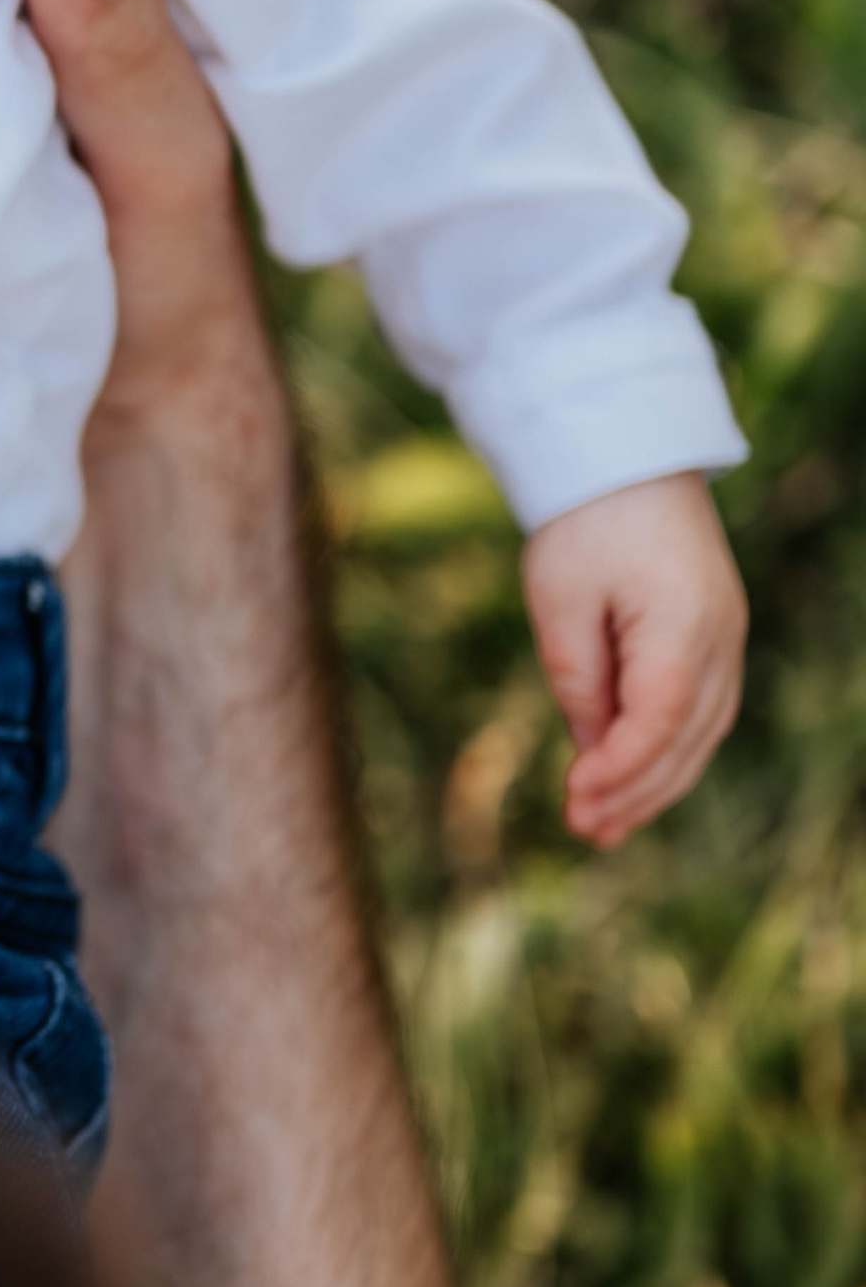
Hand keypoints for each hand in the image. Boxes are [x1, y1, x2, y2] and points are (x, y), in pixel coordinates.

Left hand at [524, 474, 745, 844]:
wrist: (629, 454)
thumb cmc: (585, 519)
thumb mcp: (560, 597)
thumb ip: (577, 677)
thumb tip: (591, 745)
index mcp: (682, 625)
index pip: (659, 721)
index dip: (619, 770)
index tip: (575, 800)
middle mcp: (720, 640)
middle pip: (686, 739)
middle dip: (635, 793)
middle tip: (584, 832)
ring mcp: (726, 638)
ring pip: (701, 733)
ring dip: (656, 782)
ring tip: (605, 825)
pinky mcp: (715, 635)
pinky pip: (702, 711)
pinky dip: (671, 750)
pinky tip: (635, 778)